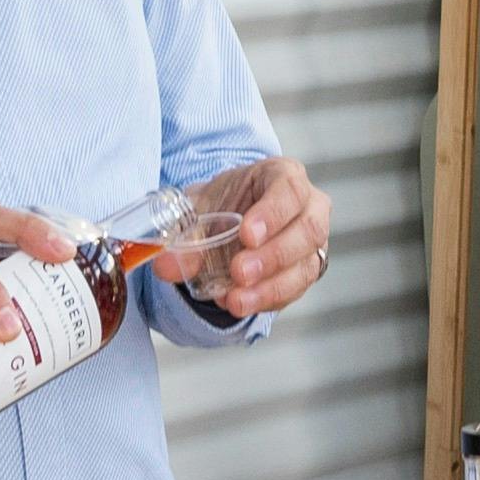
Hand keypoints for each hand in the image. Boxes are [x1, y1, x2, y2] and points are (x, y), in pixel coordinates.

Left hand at [180, 154, 333, 322]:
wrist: (233, 216)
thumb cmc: (228, 201)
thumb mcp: (203, 206)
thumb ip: (185, 232)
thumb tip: (166, 264)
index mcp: (286, 176)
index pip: (290, 191)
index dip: (271, 214)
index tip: (246, 234)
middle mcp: (310, 207)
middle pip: (307, 231)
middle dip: (272, 256)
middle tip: (239, 272)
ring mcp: (314, 242)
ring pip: (306, 266)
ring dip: (270, 287)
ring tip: (235, 299)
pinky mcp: (306, 271)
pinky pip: (296, 290)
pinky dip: (267, 300)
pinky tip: (242, 303)